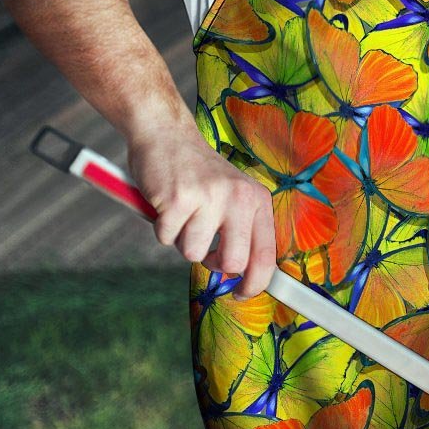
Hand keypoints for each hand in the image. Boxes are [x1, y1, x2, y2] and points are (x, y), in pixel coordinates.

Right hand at [127, 126, 276, 300]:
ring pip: (193, 254)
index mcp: (257, 200)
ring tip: (183, 214)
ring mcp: (209, 197)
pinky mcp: (178, 199)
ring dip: (182, 240)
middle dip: (214, 264)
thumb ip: (242, 231)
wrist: (166, 135)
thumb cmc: (199, 174)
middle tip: (204, 247)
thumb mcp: (233, 195)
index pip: (266, 255)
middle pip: (233, 262)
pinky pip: (166, 239)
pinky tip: (167, 205)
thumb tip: (244, 277)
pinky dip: (162, 228)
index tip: (241, 293)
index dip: (255, 283)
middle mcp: (238, 198)